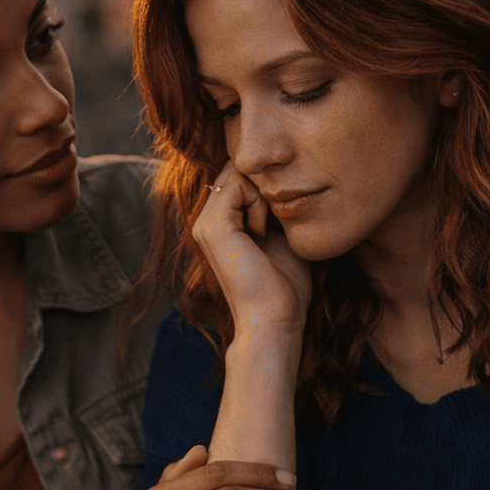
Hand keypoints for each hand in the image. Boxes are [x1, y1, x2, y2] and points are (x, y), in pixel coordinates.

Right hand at [192, 162, 311, 338]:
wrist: (274, 318)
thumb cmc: (284, 286)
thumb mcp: (281, 236)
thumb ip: (274, 209)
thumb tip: (285, 180)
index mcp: (218, 226)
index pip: (237, 179)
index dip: (264, 187)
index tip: (277, 221)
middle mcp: (205, 223)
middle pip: (234, 171)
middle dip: (261, 185)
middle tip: (273, 222)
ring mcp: (204, 224)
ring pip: (235, 173)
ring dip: (260, 194)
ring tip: (265, 229)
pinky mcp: (212, 226)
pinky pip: (236, 184)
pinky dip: (257, 201)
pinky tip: (260, 231)